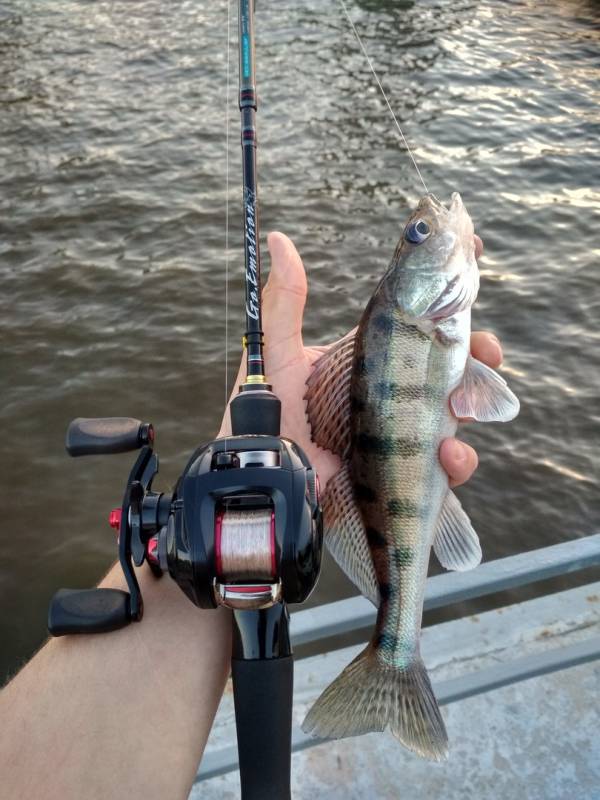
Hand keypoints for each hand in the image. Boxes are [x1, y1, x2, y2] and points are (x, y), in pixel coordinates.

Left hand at [220, 232, 502, 489]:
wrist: (267, 482)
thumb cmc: (265, 418)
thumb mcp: (275, 354)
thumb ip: (284, 301)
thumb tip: (277, 237)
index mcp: (369, 360)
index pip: (418, 323)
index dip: (448, 300)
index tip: (474, 264)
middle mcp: (392, 392)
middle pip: (452, 364)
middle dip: (480, 352)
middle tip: (488, 349)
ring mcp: (405, 432)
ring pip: (462, 410)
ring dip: (476, 403)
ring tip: (466, 408)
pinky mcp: (410, 472)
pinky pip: (449, 464)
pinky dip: (457, 460)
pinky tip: (446, 454)